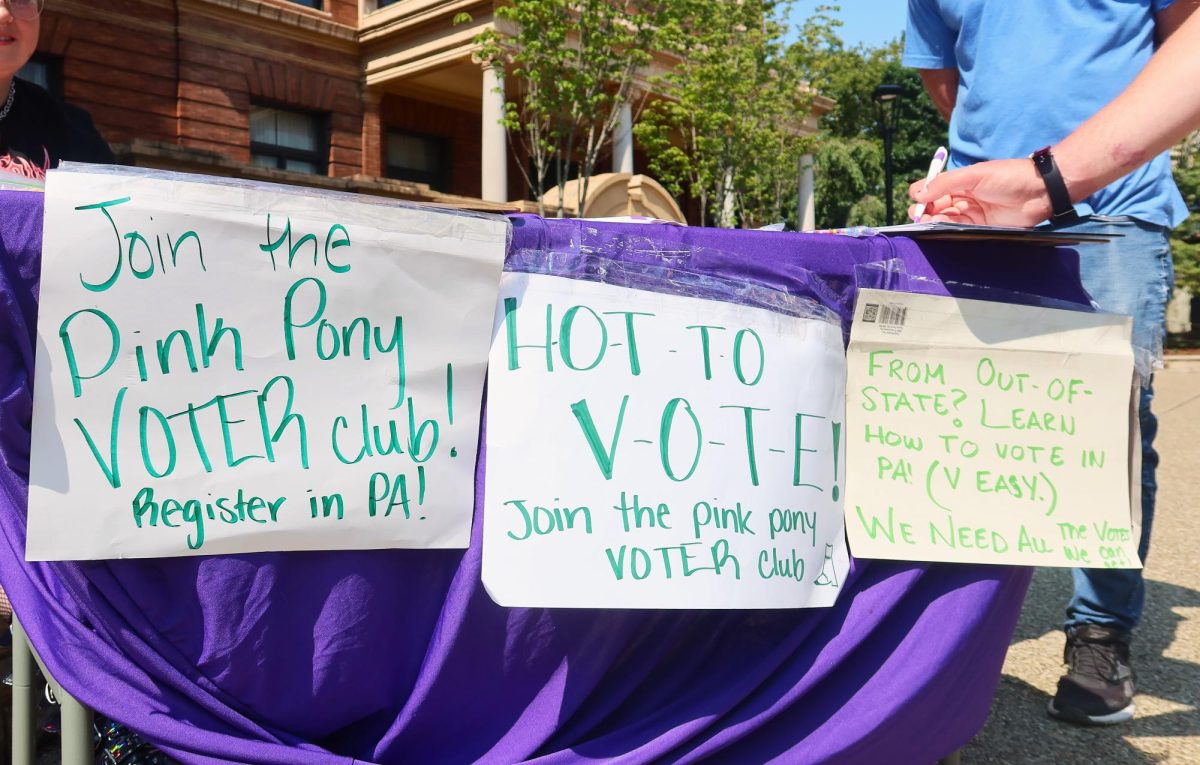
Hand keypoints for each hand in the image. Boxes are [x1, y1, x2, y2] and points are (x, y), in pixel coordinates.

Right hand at [907, 158, 1054, 226]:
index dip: (922, 194)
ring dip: (932, 221)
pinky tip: (939, 228)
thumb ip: (945, 183)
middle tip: (918, 216)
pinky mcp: (978, 228)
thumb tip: (918, 194)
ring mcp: (970, 213)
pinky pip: (956, 230)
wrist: (1039, 192)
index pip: (933, 188)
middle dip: (923, 211)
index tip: (917, 200)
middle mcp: (962, 197)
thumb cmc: (1007, 177)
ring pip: (943, 219)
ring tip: (927, 223)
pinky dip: (945, 230)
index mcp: (960, 181)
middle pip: (934, 206)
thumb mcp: (973, 175)